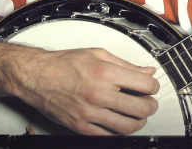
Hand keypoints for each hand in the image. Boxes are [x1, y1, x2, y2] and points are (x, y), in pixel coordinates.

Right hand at [0, 42, 159, 134]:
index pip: (145, 84)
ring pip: (128, 126)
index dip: (153, 86)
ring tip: (137, 115)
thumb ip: (126, 65)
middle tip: (149, 102)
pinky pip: (108, 136)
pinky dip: (119, 132)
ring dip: (139, 122)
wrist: (37, 76)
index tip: (151, 86)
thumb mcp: (98, 54)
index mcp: (106, 73)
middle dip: (151, 106)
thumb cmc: (64, 64)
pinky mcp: (80, 126)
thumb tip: (147, 70)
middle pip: (141, 108)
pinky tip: (120, 123)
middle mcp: (99, 94)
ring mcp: (90, 113)